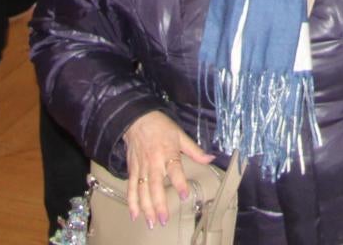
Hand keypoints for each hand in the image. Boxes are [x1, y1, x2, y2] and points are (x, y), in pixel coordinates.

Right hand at [121, 110, 215, 228]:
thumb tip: (211, 158)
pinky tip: (134, 215)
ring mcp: (141, 167)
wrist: (137, 120)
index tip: (184, 195)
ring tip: (151, 222)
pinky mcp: (132, 170)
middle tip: (164, 219)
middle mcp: (154, 162)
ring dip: (146, 207)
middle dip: (159, 203)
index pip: (175, 169)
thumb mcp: (180, 135)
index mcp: (168, 153)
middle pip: (156, 185)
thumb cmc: (161, 127)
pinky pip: (131, 188)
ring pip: (142, 190)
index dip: (179, 182)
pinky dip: (131, 202)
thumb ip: (194, 150)